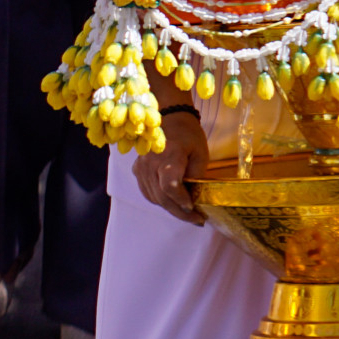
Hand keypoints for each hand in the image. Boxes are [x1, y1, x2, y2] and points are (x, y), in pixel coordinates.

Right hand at [134, 109, 209, 225]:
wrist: (170, 118)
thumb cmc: (189, 136)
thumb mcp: (201, 154)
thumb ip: (197, 176)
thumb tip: (195, 198)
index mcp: (170, 156)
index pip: (170, 186)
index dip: (181, 200)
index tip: (194, 209)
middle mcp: (151, 163)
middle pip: (162, 196)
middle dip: (180, 212)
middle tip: (197, 220)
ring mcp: (142, 166)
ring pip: (154, 197)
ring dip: (171, 208)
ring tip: (187, 212)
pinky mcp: (138, 169)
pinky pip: (147, 192)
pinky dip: (160, 200)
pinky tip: (172, 201)